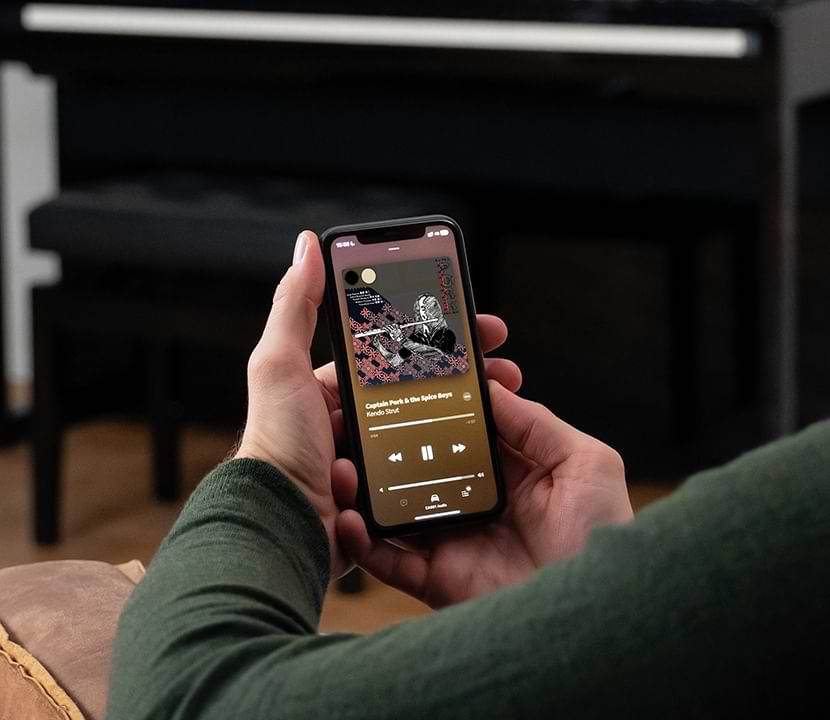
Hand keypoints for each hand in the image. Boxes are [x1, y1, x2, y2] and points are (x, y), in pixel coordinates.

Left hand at [235, 230, 522, 578]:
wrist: (284, 527)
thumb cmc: (277, 447)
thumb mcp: (280, 366)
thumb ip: (295, 307)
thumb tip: (307, 247)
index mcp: (331, 390)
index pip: (392, 352)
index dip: (432, 336)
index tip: (470, 324)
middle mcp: (351, 423)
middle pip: (419, 391)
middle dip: (461, 376)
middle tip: (500, 367)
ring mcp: (370, 461)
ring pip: (429, 432)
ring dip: (464, 418)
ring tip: (498, 405)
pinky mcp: (384, 496)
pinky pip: (426, 472)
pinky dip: (449, 460)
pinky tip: (473, 449)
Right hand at [335, 381, 632, 607]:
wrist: (598, 614)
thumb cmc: (603, 533)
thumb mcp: (585, 463)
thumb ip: (536, 423)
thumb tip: (491, 387)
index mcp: (505, 471)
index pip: (455, 431)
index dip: (429, 408)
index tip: (400, 382)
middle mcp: (471, 501)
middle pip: (414, 466)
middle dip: (382, 444)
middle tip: (350, 417)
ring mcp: (451, 539)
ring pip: (391, 508)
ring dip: (361, 488)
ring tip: (338, 462)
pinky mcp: (436, 578)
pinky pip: (388, 559)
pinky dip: (362, 540)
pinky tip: (348, 517)